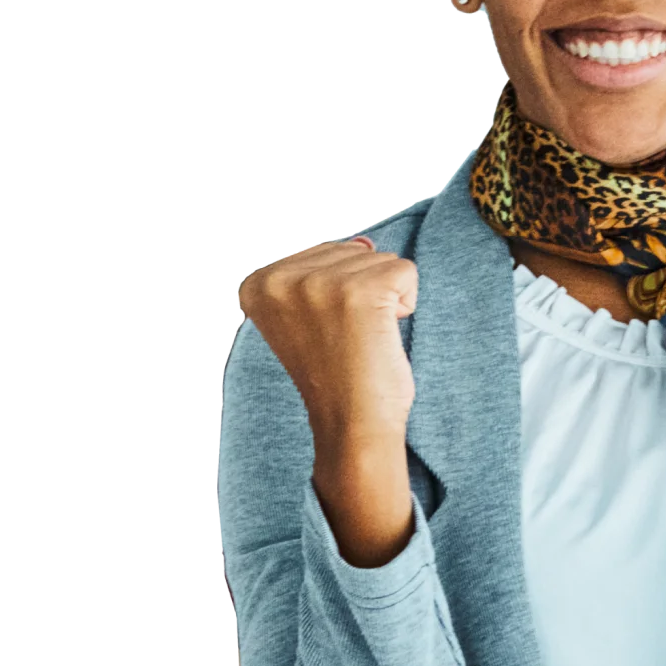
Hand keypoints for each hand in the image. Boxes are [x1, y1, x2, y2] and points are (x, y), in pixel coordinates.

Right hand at [238, 237, 417, 445]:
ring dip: (383, 300)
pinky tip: (381, 337)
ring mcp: (321, 283)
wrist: (351, 425)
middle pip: (352, 251)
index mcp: (259, 285)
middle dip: (362, 291)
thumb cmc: (336, 376)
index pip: (324, 253)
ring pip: (380, 260)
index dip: (338, 293)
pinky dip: (406, 304)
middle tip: (345, 338)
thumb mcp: (308, 315)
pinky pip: (407, 272)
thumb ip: (325, 272)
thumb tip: (364, 240)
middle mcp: (282, 279)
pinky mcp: (363, 291)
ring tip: (361, 340)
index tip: (324, 332)